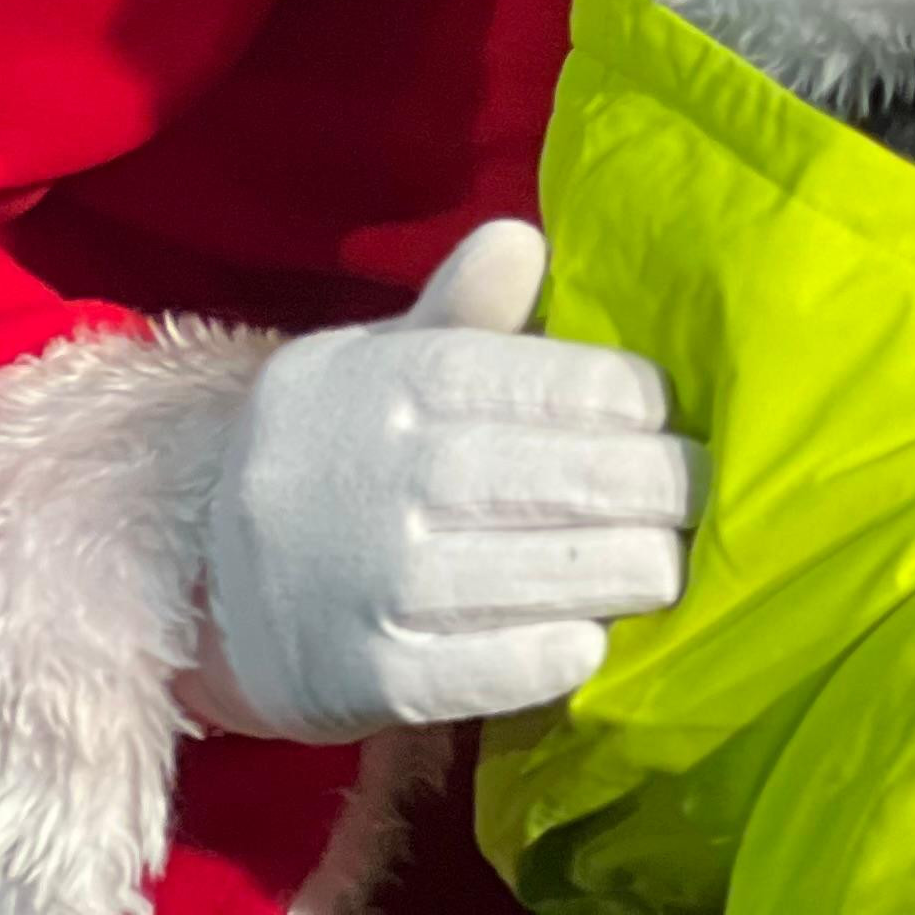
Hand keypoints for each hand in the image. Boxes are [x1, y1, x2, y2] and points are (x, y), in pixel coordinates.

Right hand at [183, 220, 697, 742]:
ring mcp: (373, 581)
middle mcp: (386, 475)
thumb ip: (460, 306)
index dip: (625, 399)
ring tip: (672, 565)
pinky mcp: (369, 675)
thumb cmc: (339, 449)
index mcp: (399, 383)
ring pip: (525, 573)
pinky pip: (475, 671)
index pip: (539, 383)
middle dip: (649, 487)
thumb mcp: (379, 361)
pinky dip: (541, 658)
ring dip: (618, 571)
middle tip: (706, 491)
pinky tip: (593, 641)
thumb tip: (524, 239)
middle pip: (549, 479)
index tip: (671, 414)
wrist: (208, 573)